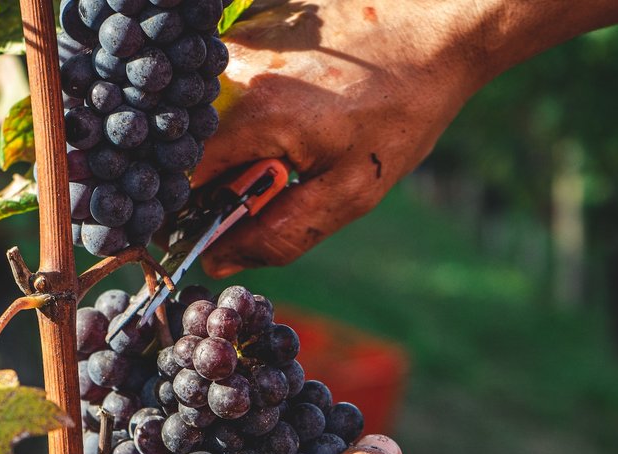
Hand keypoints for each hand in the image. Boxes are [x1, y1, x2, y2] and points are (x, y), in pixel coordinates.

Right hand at [193, 0, 480, 276]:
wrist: (435, 30)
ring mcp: (237, 46)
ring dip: (232, 144)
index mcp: (254, 117)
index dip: (191, 213)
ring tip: (291, 141)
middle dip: (217, 179)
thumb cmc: (402, 109)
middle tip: (272, 181)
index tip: (216, 227)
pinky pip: (221, 89)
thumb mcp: (351, 189)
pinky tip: (292, 110)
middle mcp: (234, 74)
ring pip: (203, 119)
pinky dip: (242, 112)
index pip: (182, 181)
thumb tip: (220, 259)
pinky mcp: (246, 30)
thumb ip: (281, 233)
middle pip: (189, 149)